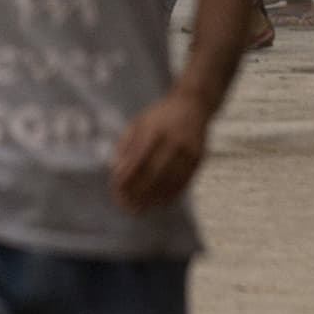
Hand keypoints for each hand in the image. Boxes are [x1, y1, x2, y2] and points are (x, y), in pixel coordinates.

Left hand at [111, 89, 209, 212]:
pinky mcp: (198, 159)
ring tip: (139, 209)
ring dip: (153, 198)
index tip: (115, 189)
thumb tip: (115, 169)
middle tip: (125, 205)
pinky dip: (171, 195)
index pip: (137, 159)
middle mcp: (173, 141)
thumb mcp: (138, 122)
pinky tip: (159, 204)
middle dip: (137, 192)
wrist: (193, 104)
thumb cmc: (159, 115)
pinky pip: (184, 182)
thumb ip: (125, 144)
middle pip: (153, 173)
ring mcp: (188, 151)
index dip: (126, 176)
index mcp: (154, 130)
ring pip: (169, 181)